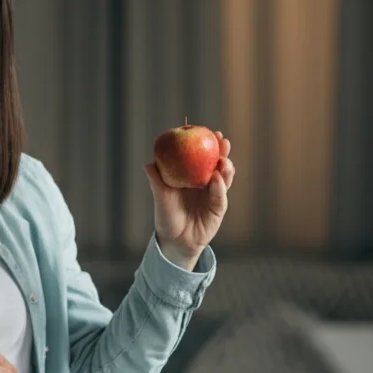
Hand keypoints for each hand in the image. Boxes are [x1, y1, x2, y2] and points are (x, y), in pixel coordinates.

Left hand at [144, 132, 234, 269]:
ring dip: (225, 167)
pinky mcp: (219, 208)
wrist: (176, 241)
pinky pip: (220, 195)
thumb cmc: (167, 217)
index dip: (206, 144)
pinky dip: (219, 186)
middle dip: (222, 151)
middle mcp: (206, 182)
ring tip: (223, 160)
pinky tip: (216, 178)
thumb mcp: (160, 198)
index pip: (201, 156)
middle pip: (217, 163)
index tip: (208, 131)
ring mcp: (214, 194)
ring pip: (223, 177)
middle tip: (222, 140)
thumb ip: (156, 182)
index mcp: (192, 176)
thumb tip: (148, 164)